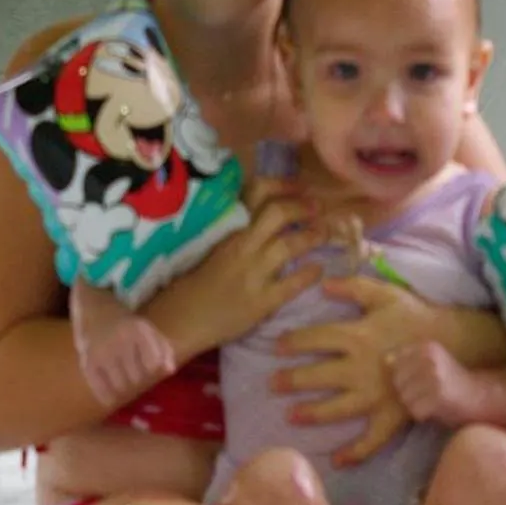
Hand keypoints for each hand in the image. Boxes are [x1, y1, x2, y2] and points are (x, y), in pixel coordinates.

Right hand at [75, 311, 177, 408]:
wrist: (93, 309)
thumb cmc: (125, 323)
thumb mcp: (148, 329)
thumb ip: (163, 349)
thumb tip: (170, 371)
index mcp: (139, 331)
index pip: (153, 363)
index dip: (152, 367)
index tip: (148, 364)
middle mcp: (120, 341)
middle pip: (137, 377)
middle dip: (137, 377)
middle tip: (132, 370)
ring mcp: (102, 352)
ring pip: (121, 385)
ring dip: (124, 387)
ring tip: (122, 378)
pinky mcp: (87, 362)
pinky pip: (99, 388)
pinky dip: (107, 397)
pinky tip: (110, 400)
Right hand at [154, 181, 325, 354]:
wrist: (180, 319)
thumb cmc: (193, 280)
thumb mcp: (211, 243)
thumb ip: (235, 226)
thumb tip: (265, 209)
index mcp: (227, 228)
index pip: (257, 192)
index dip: (284, 185)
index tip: (302, 186)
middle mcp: (241, 245)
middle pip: (278, 214)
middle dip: (303, 207)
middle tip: (318, 208)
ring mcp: (252, 272)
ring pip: (289, 245)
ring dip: (313, 236)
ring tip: (325, 233)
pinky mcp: (261, 301)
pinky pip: (293, 284)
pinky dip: (310, 273)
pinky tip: (319, 269)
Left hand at [272, 273, 444, 465]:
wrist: (453, 343)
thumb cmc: (415, 316)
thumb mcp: (385, 294)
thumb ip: (354, 287)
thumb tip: (323, 283)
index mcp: (358, 336)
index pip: (317, 339)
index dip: (294, 342)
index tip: (276, 346)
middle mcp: (361, 368)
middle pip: (319, 376)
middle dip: (292, 380)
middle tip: (272, 384)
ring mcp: (376, 395)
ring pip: (338, 408)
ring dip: (312, 413)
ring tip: (291, 416)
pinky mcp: (392, 415)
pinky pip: (372, 440)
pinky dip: (355, 453)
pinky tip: (338, 460)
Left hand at [387, 340, 479, 426]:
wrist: (480, 396)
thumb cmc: (451, 381)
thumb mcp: (432, 362)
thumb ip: (409, 360)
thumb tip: (385, 360)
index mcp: (427, 346)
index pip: (395, 364)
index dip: (405, 377)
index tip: (421, 381)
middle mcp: (430, 358)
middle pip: (397, 382)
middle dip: (408, 392)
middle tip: (427, 394)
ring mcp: (434, 376)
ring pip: (405, 398)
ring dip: (415, 405)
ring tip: (432, 401)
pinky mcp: (438, 396)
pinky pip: (416, 411)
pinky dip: (423, 415)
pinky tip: (437, 409)